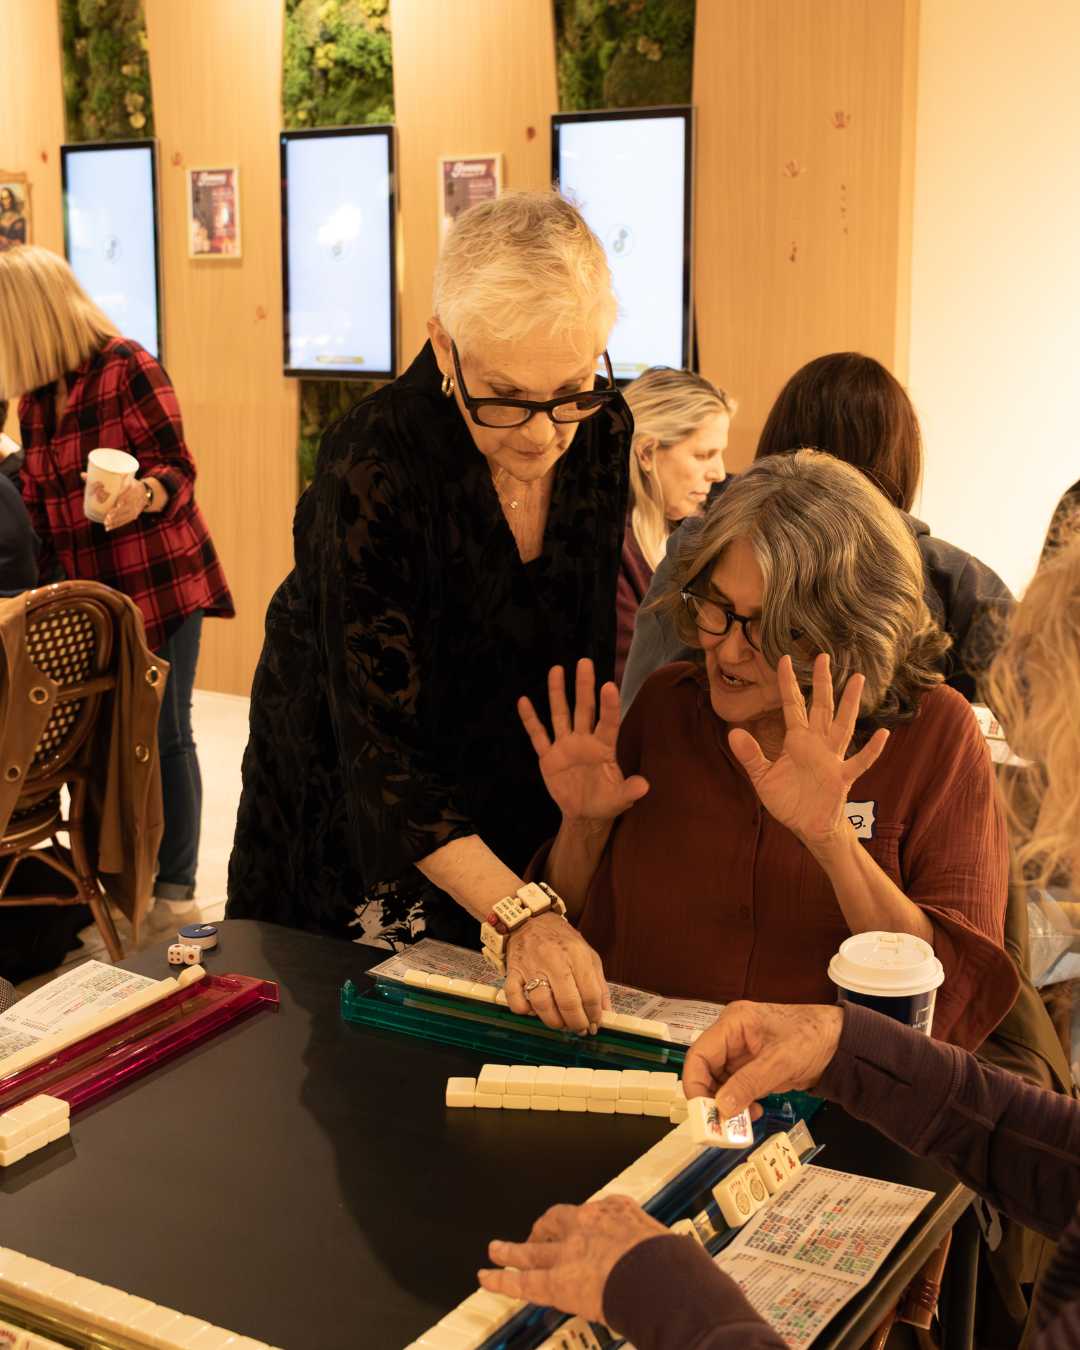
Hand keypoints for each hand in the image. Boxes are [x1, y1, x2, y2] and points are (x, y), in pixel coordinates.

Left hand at [80, 474, 148, 531]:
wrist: (145, 492)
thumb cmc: (128, 483)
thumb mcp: (121, 478)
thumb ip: (102, 477)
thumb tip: (82, 475)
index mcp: (134, 488)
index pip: (130, 494)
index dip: (124, 500)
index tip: (117, 504)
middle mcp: (136, 499)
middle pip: (126, 507)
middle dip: (117, 513)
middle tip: (107, 517)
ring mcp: (135, 508)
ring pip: (125, 516)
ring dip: (116, 520)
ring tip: (106, 523)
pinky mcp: (134, 515)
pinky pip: (125, 521)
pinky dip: (117, 524)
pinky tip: (108, 528)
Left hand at [478, 1196, 667, 1324]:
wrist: (658, 1275)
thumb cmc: (673, 1264)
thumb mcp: (671, 1246)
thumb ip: (664, 1253)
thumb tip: (682, 1268)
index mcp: (618, 1212)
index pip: (596, 1212)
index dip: (586, 1224)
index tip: (585, 1229)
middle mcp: (588, 1225)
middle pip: (558, 1221)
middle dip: (545, 1228)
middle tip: (537, 1234)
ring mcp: (569, 1252)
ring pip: (533, 1249)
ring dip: (512, 1249)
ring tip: (496, 1248)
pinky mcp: (556, 1280)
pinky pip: (522, 1279)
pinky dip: (501, 1278)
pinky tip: (486, 1276)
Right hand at [503, 911, 609, 1033]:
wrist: (530, 919)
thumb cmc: (561, 940)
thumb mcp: (587, 954)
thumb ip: (598, 983)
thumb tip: (605, 1012)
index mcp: (576, 954)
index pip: (590, 994)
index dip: (595, 1015)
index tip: (595, 1024)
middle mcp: (554, 960)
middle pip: (568, 1002)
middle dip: (577, 1023)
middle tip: (580, 1029)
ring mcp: (531, 966)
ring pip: (542, 1005)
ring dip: (554, 1022)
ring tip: (561, 1023)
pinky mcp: (513, 971)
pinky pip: (515, 1000)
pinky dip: (525, 1011)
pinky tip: (534, 1010)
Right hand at [518, 660, 648, 823]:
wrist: (584, 814)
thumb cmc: (606, 802)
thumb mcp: (620, 799)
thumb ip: (629, 790)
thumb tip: (644, 786)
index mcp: (604, 748)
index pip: (608, 722)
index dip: (608, 705)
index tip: (609, 685)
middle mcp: (584, 740)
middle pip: (584, 709)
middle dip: (584, 686)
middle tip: (585, 662)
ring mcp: (565, 746)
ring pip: (560, 714)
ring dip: (557, 693)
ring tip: (557, 669)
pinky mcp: (548, 756)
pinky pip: (538, 735)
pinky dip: (530, 719)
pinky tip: (524, 701)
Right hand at [683, 1000, 843, 1118]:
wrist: (841, 1041)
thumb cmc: (811, 1037)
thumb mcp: (780, 1061)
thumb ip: (749, 1083)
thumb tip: (721, 1108)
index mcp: (733, 1023)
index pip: (699, 1054)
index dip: (695, 1083)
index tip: (702, 1111)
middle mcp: (732, 1037)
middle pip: (706, 1071)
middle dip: (711, 1099)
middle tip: (721, 1124)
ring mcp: (742, 1053)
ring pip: (719, 1083)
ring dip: (727, 1105)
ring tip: (741, 1122)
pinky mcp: (752, 1068)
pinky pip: (736, 1089)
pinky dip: (740, 1104)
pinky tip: (754, 1112)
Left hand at [728, 653, 889, 853]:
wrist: (807, 828)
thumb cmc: (789, 800)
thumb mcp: (763, 777)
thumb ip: (751, 755)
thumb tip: (733, 733)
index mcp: (797, 740)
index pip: (792, 705)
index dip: (788, 683)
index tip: (784, 659)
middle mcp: (817, 744)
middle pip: (821, 706)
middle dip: (822, 682)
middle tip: (824, 655)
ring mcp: (832, 759)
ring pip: (843, 725)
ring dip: (849, 703)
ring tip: (858, 678)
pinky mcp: (842, 778)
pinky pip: (859, 761)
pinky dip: (871, 750)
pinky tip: (882, 734)